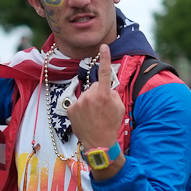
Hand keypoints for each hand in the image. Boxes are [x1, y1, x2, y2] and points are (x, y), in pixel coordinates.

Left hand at [67, 45, 124, 177]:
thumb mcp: (119, 108)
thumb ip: (112, 94)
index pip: (105, 72)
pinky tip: (85, 118)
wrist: (99, 144)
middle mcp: (90, 96)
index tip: (104, 46)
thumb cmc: (111, 125)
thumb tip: (106, 88)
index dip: (105, 58)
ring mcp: (79, 102)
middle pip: (95, 86)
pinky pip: (77, 102)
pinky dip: (81, 108)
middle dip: (99, 93)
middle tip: (102, 108)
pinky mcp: (71, 108)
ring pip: (86, 95)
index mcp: (104, 95)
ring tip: (93, 116)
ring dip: (89, 101)